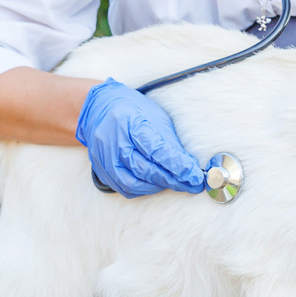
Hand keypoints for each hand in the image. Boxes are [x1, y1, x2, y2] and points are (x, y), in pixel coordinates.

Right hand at [77, 79, 206, 197]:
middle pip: (145, 169)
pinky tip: (155, 185)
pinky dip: (142, 189)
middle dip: (172, 180)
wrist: (100, 108)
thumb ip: (170, 144)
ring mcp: (104, 156)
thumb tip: (189, 167)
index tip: (195, 176)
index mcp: (129, 121)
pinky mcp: (101, 168)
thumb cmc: (133, 111)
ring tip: (174, 183)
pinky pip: (123, 187)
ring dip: (157, 186)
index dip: (178, 166)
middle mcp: (113, 140)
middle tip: (191, 185)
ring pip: (133, 183)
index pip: (156, 150)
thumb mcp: (156, 118)